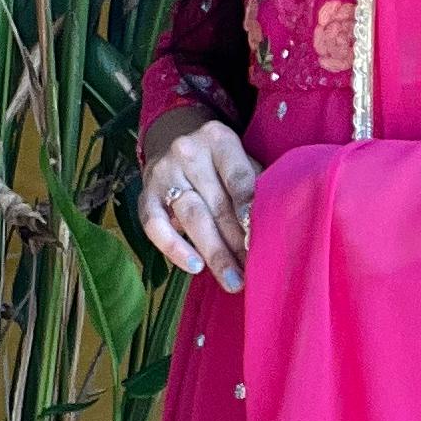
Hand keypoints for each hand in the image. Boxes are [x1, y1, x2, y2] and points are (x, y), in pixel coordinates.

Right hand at [139, 107, 259, 291]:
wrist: (171, 142)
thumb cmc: (219, 161)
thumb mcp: (240, 159)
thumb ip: (256, 184)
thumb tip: (276, 224)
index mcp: (218, 140)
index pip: (238, 177)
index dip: (249, 209)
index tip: (260, 237)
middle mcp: (188, 153)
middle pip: (216, 203)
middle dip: (236, 242)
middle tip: (253, 272)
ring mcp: (163, 174)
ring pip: (192, 217)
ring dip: (214, 253)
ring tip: (232, 280)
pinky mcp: (145, 195)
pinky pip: (155, 226)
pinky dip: (174, 248)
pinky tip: (195, 267)